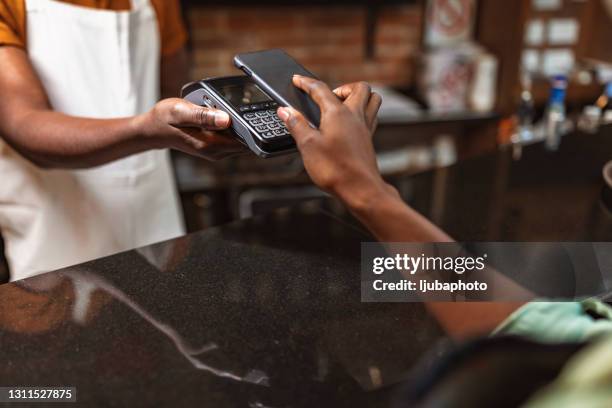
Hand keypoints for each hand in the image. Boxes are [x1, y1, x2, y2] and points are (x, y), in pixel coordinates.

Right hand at [138, 98, 246, 160]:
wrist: (154, 129)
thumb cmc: (165, 119)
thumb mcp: (181, 111)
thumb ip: (203, 115)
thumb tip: (226, 119)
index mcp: (210, 145)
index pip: (243, 141)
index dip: (251, 128)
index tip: (252, 113)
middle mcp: (215, 152)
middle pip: (245, 142)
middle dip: (248, 126)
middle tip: (245, 106)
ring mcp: (216, 151)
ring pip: (240, 141)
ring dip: (241, 126)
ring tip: (233, 109)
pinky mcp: (215, 147)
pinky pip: (232, 139)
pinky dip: (234, 128)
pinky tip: (226, 115)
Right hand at [277, 76, 392, 209]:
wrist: (361, 189)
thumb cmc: (336, 169)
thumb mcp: (307, 146)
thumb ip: (296, 125)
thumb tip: (285, 111)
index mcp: (338, 113)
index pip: (320, 89)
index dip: (306, 83)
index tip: (297, 80)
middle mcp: (355, 116)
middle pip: (359, 88)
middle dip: (342, 86)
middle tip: (328, 96)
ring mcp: (365, 128)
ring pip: (372, 99)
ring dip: (358, 96)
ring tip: (342, 105)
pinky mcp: (369, 140)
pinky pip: (372, 116)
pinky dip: (363, 112)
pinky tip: (351, 124)